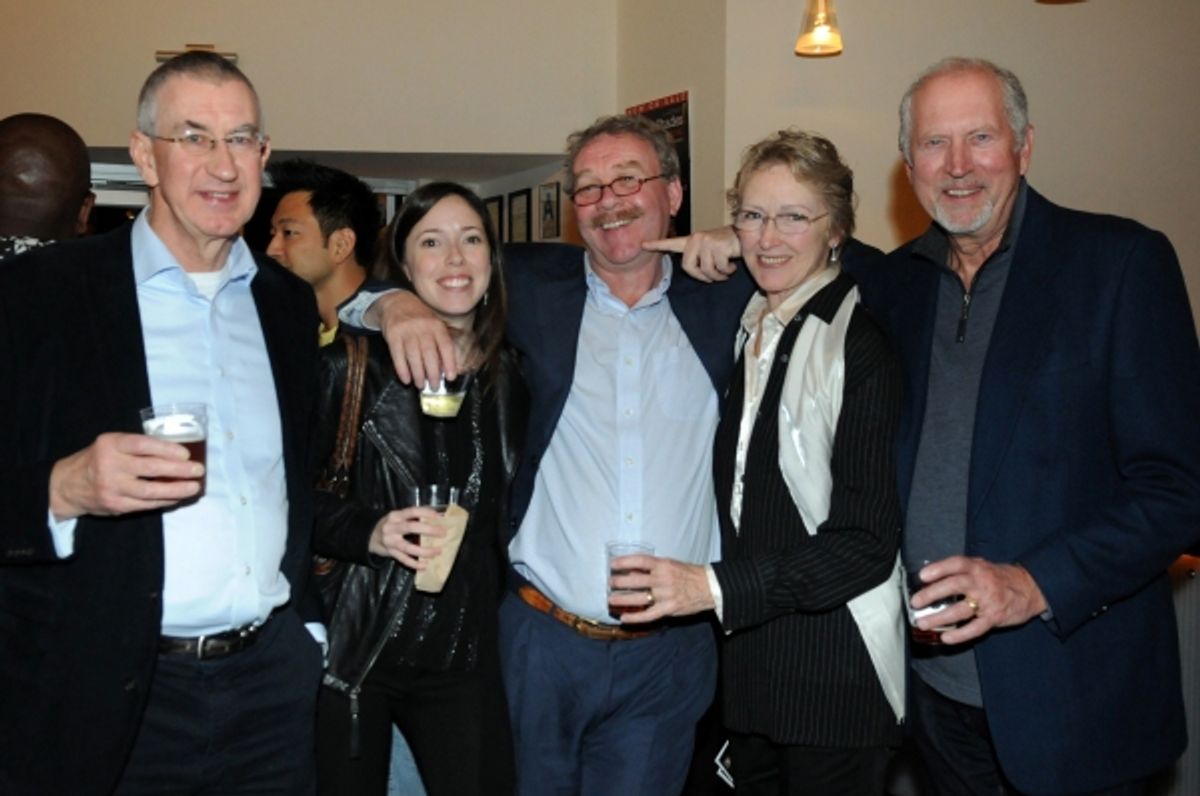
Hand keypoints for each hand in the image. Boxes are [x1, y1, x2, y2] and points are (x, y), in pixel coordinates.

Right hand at [49, 432, 203, 520]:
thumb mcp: (111, 444)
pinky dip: (164, 501)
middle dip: (179, 470)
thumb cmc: (98, 459)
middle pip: (151, 468)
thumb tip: (177, 452)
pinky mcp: (115, 505)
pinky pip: (146, 504)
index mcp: (111, 444)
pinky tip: (178, 497)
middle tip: (199, 470)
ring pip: (151, 490)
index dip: (167, 449)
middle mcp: (110, 465)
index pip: (143, 445)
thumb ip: (137, 447)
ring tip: (194, 487)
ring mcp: (112, 487)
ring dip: (177, 489)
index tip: (186, 454)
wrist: (67, 485)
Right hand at [367, 507, 445, 569]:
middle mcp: (391, 527)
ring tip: (438, 552)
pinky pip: (403, 560)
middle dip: (428, 530)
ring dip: (424, 551)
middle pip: (411, 528)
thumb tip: (437, 516)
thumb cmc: (390, 524)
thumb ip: (413, 516)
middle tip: (443, 533)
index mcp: (395, 516)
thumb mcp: (398, 517)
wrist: (369, 535)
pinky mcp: (390, 553)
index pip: (412, 511)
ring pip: (408, 547)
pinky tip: (425, 565)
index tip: (438, 516)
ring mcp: (390, 542)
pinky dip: (415, 564)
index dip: (425, 513)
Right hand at [369, 291, 457, 385]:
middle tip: (434, 386)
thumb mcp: (434, 324)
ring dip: (418, 374)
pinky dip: (402, 370)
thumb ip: (441, 342)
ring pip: (414, 357)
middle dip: (433, 373)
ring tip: (420, 385)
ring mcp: (407, 331)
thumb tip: (446, 367)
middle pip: (429, 354)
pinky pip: (398, 356)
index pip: (445, 346)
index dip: (449, 363)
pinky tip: (406, 379)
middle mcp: (423, 328)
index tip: (450, 377)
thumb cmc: (419, 318)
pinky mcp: (393, 335)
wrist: (396, 303)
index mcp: (436, 326)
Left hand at [608, 555, 714, 622]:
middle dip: (619, 582)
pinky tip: (624, 618)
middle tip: (610, 583)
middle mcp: (663, 579)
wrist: (709, 586)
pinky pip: (648, 615)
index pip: (640, 560)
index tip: (613, 564)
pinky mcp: (669, 608)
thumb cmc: (689, 574)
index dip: (624, 562)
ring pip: (639, 597)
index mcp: (663, 565)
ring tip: (610, 600)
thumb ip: (653, 567)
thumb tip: (632, 570)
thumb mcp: (671, 564)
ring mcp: (665, 594)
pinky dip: (635, 617)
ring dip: (622, 599)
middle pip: (635, 580)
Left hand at [643, 226, 741, 282]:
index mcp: (692, 240)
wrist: (746, 238)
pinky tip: (732, 265)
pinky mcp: (718, 245)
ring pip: (705, 269)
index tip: (643, 245)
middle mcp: (697, 238)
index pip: (672, 243)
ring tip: (725, 270)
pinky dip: (726, 271)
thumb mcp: (710, 250)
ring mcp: (707, 241)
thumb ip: (698, 258)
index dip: (657, 245)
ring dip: (717, 275)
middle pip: (688, 267)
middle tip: (714, 276)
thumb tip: (693, 270)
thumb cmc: (728, 247)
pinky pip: (718, 268)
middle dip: (701, 276)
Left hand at [911, 556, 1047, 643]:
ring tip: (923, 623)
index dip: (938, 568)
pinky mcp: (994, 617)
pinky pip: (975, 628)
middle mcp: (981, 582)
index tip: (922, 576)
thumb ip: (961, 570)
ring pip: (960, 610)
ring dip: (939, 617)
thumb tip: (932, 578)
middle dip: (931, 594)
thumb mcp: (982, 566)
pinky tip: (946, 637)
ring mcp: (988, 601)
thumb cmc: (1000, 578)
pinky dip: (959, 634)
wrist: (1030, 588)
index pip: (955, 564)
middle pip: (953, 586)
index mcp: (976, 567)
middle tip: (916, 602)